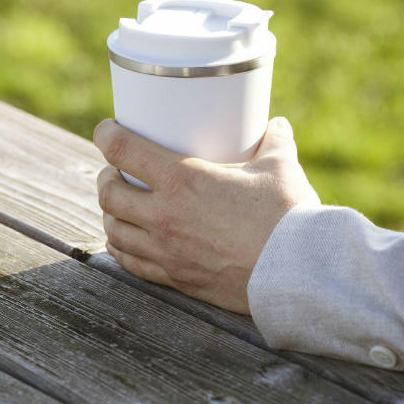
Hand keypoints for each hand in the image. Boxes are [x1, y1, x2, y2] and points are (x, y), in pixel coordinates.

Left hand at [93, 117, 319, 313]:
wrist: (297, 272)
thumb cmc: (288, 215)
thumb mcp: (280, 167)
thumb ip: (274, 142)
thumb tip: (276, 126)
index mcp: (182, 179)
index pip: (123, 150)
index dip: (107, 135)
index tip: (106, 130)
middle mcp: (164, 215)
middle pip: (109, 194)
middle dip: (106, 178)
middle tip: (115, 170)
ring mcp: (167, 250)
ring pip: (115, 230)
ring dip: (110, 213)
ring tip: (118, 205)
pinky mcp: (176, 277)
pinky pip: (132, 263)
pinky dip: (121, 248)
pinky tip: (124, 242)